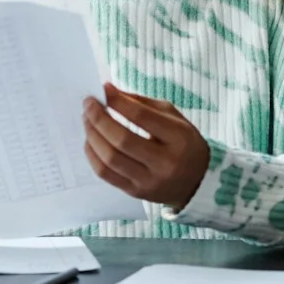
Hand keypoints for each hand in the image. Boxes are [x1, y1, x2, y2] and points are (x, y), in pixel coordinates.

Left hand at [81, 83, 210, 210]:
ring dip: (93, 136)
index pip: (142, 117)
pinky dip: (92, 155)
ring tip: (87, 120)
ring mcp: (149, 181)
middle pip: (122, 140)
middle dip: (99, 119)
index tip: (103, 90)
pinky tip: (91, 141)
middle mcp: (165, 162)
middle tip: (88, 105)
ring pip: (110, 159)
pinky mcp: (136, 192)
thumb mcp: (172, 117)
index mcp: (179, 137)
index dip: (118, 102)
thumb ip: (142, 104)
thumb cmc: (182, 142)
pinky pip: (105, 174)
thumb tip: (109, 92)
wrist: (196, 181)